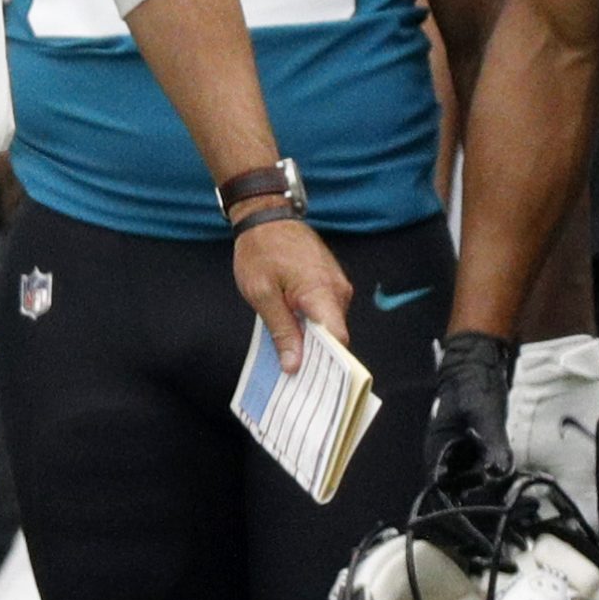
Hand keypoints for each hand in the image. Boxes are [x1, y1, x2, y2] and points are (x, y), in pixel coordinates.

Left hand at [231, 214, 349, 372]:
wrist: (266, 215)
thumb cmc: (260, 250)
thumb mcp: (262, 294)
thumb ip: (282, 330)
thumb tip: (295, 365)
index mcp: (322, 293)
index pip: (338, 340)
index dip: (328, 366)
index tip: (314, 384)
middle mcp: (338, 290)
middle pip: (334, 336)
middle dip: (316, 356)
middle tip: (294, 377)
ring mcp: (336, 284)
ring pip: (329, 324)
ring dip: (312, 338)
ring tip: (289, 356)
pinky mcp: (330, 281)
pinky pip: (325, 310)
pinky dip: (311, 323)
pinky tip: (293, 333)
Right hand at [425, 330, 516, 480]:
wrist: (478, 358)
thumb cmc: (476, 383)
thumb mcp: (486, 414)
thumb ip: (493, 443)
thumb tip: (500, 471)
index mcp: (438, 443)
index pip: (440, 481)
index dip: (457, 494)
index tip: (478, 499)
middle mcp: (443, 447)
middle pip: (454, 480)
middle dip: (474, 488)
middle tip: (497, 491)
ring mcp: (456, 443)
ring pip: (466, 472)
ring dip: (482, 477)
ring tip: (502, 481)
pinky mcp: (470, 439)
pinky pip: (476, 461)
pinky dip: (488, 465)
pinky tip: (502, 466)